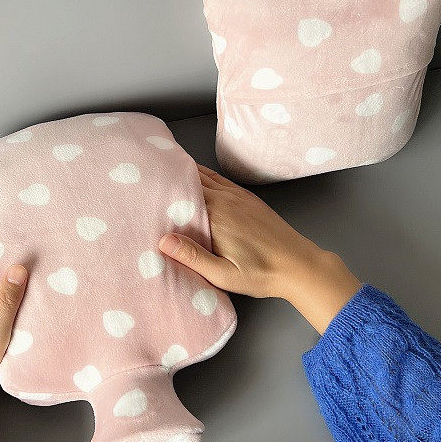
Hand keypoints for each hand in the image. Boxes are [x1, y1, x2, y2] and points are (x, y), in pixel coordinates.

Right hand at [159, 165, 360, 333]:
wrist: (299, 265)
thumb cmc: (261, 274)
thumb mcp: (224, 274)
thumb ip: (193, 256)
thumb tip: (163, 240)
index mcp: (216, 216)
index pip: (183, 193)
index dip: (161, 186)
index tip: (141, 183)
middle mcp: (226, 199)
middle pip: (191, 180)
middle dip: (168, 176)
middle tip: (144, 172)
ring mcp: (238, 196)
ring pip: (205, 176)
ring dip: (184, 172)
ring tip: (162, 167)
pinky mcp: (247, 199)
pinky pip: (220, 179)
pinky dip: (203, 174)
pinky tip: (194, 175)